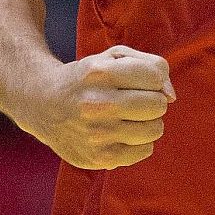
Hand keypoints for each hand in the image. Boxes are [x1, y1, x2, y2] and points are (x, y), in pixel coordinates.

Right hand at [14, 45, 173, 169]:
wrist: (42, 104)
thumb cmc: (88, 78)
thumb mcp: (113, 57)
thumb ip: (151, 65)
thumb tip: (172, 96)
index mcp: (100, 73)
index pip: (155, 76)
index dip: (153, 79)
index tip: (139, 81)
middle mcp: (96, 104)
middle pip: (158, 105)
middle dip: (152, 101)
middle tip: (135, 101)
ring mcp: (96, 134)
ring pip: (154, 129)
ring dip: (148, 122)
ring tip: (128, 117)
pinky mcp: (97, 158)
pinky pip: (144, 151)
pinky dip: (139, 142)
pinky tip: (121, 133)